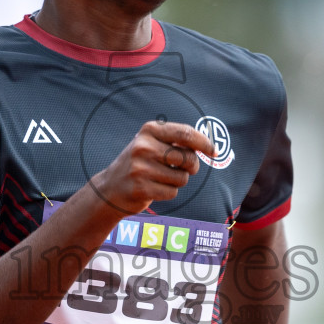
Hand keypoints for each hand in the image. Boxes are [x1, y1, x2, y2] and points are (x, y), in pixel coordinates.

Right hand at [89, 120, 214, 215]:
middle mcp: (143, 146)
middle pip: (188, 158)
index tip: (214, 151)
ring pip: (182, 178)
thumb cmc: (139, 164)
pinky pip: (172, 193)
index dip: (204, 143)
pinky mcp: (141, 188)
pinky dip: (168, 193)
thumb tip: (209, 147)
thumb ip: (177, 141)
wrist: (109, 188)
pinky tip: (154, 188)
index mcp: (149, 130)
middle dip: (191, 166)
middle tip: (182, 168)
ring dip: (177, 181)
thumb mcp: (152, 143)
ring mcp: (141, 168)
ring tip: (160, 178)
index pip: (185, 133)